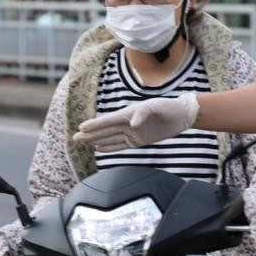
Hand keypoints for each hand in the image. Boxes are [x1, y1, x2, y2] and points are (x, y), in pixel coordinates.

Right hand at [74, 92, 198, 151]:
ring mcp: (132, 132)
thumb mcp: (157, 106)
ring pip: (110, 138)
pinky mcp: (138, 140)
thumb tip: (132, 123)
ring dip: (96, 141)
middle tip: (74, 138)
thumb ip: (143, 113)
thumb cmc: (168, 106)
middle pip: (105, 130)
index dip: (95, 125)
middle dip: (90, 134)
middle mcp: (127, 123)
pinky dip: (109, 147)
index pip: (108, 120)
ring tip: (82, 143)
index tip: (81, 127)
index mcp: (129, 113)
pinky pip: (120, 145)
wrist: (181, 115)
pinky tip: (99, 148)